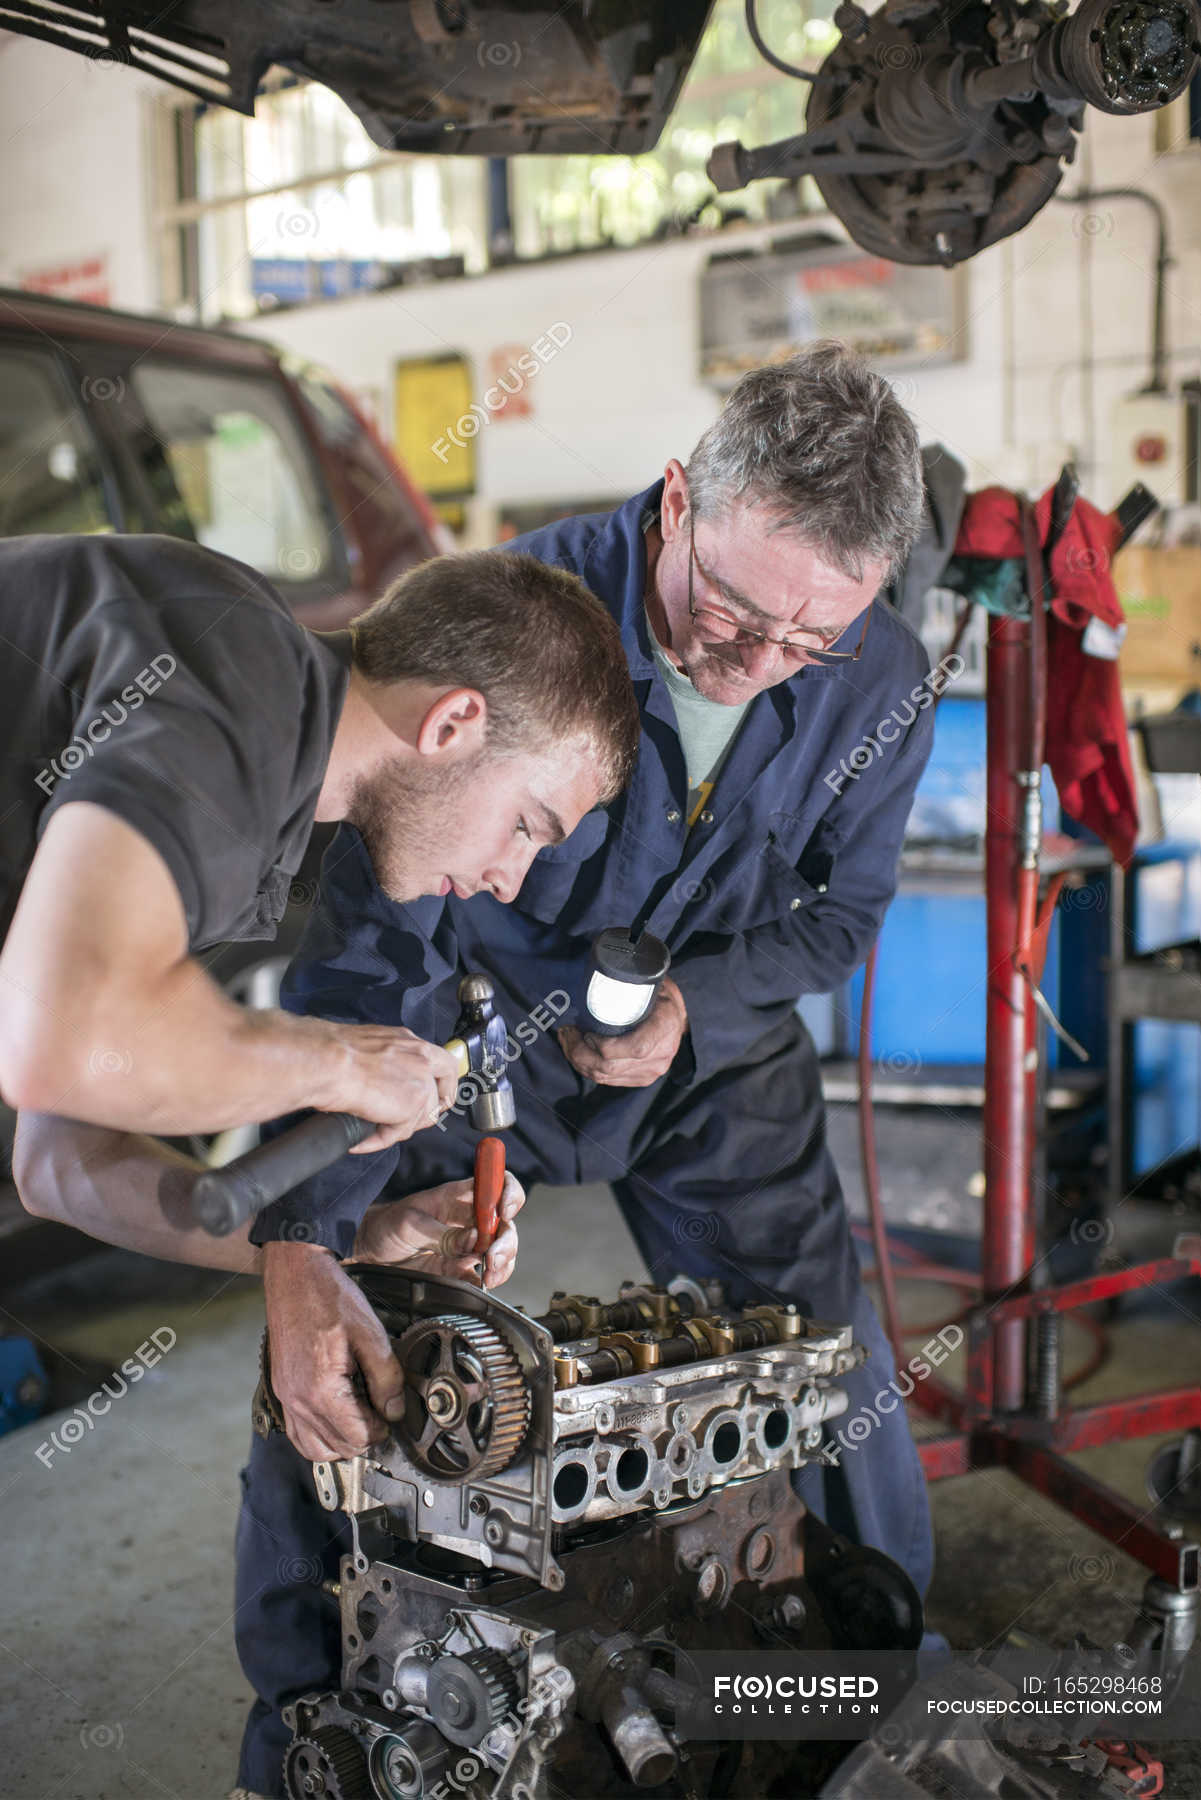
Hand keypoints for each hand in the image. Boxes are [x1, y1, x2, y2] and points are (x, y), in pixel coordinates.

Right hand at [262, 1239, 403, 1460]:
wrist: (295, 1276)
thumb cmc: (329, 1299)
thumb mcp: (371, 1334)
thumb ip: (387, 1378)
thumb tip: (395, 1411)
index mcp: (321, 1390)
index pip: (357, 1437)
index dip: (382, 1429)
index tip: (392, 1412)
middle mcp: (297, 1401)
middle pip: (338, 1448)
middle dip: (364, 1436)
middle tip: (380, 1411)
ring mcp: (285, 1397)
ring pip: (315, 1448)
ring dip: (341, 1441)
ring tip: (361, 1416)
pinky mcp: (281, 1390)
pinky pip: (298, 1433)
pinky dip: (319, 1435)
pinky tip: (337, 1415)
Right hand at [323, 1023, 460, 1151]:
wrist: (328, 1061)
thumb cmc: (335, 1052)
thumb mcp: (372, 1046)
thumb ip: (389, 1061)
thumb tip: (387, 1079)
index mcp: (412, 1043)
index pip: (445, 1064)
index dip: (445, 1086)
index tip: (439, 1098)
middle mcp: (421, 1060)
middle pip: (440, 1096)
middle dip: (423, 1114)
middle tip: (401, 1122)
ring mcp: (420, 1083)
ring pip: (419, 1118)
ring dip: (395, 1128)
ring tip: (370, 1128)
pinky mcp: (411, 1106)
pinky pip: (398, 1133)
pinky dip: (377, 1140)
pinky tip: (360, 1140)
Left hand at [353, 1171, 524, 1288]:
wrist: (368, 1252)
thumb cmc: (387, 1225)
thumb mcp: (409, 1223)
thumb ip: (441, 1233)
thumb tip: (473, 1241)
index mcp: (459, 1197)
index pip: (497, 1184)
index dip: (509, 1193)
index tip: (505, 1211)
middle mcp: (469, 1219)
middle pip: (505, 1224)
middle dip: (506, 1241)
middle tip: (492, 1258)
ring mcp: (466, 1245)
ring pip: (501, 1251)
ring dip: (503, 1264)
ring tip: (489, 1275)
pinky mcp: (459, 1269)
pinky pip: (484, 1275)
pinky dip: (489, 1282)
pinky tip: (482, 1285)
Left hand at [557, 977, 687, 1087]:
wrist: (676, 1018)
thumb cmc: (658, 994)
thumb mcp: (649, 983)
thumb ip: (629, 985)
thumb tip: (596, 977)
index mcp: (664, 1027)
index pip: (636, 1047)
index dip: (605, 1045)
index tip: (586, 1031)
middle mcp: (660, 1054)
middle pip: (611, 1066)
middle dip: (579, 1052)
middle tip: (566, 1032)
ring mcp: (651, 1070)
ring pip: (604, 1076)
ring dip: (578, 1060)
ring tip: (567, 1040)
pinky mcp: (641, 1078)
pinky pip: (607, 1081)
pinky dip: (587, 1069)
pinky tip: (577, 1054)